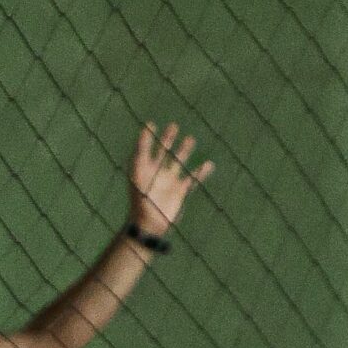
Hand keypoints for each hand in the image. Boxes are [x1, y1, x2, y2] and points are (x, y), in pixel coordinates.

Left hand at [129, 122, 212, 241]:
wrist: (149, 223)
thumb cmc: (140, 198)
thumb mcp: (139, 171)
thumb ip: (141, 150)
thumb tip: (144, 130)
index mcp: (145, 168)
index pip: (146, 148)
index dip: (148, 137)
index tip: (151, 124)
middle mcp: (157, 173)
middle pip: (164, 152)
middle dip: (168, 139)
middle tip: (174, 126)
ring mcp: (169, 182)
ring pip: (178, 162)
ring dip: (184, 151)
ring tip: (190, 139)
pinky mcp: (179, 191)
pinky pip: (192, 179)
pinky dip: (200, 172)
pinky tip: (209, 164)